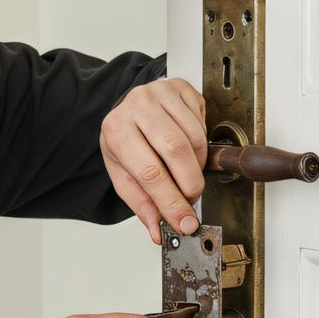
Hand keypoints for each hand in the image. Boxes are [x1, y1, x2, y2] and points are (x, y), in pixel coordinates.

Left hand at [100, 79, 206, 243]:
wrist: (129, 109)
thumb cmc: (126, 141)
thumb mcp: (124, 174)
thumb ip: (142, 203)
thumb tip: (160, 230)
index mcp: (116, 131)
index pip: (149, 173)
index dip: (171, 202)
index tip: (186, 222)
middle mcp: (136, 106)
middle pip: (176, 152)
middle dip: (190, 184)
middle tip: (191, 198)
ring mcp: (159, 93)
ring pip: (194, 138)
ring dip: (198, 165)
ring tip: (186, 171)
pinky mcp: (180, 88)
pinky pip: (202, 122)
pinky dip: (201, 144)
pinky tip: (188, 147)